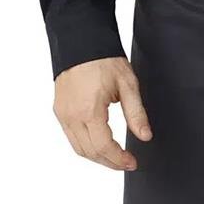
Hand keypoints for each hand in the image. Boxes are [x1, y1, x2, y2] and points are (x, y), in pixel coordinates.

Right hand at [53, 55, 152, 170]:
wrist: (81, 40)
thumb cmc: (104, 59)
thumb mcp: (127, 84)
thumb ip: (136, 113)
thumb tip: (145, 136)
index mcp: (89, 110)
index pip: (103, 147)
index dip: (119, 159)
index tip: (132, 162)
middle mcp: (71, 116)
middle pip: (89, 152)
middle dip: (109, 162)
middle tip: (126, 162)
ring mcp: (62, 114)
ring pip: (78, 148)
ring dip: (96, 156)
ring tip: (114, 156)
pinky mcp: (59, 110)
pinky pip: (71, 137)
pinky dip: (85, 145)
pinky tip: (99, 142)